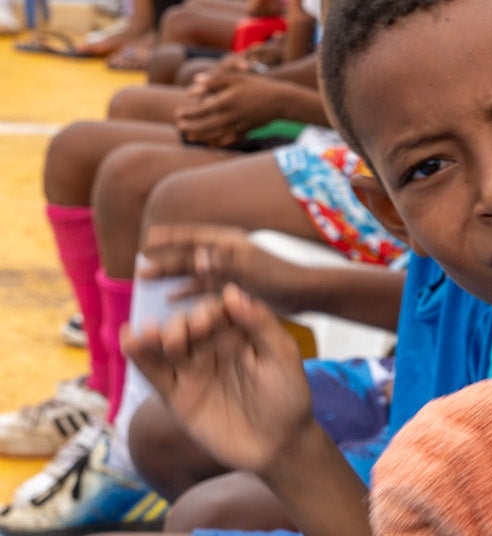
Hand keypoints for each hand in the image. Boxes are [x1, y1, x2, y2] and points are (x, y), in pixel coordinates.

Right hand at [123, 283, 315, 478]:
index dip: (207, 311)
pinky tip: (129, 339)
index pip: (215, 311)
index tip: (208, 320)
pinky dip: (139, 357)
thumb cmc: (288, 398)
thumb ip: (260, 324)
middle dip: (181, 325)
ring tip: (148, 334)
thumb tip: (233, 292)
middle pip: (186, 325)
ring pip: (165, 346)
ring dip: (154, 336)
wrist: (279, 446)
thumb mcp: (282, 357)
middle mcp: (210, 347)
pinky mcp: (177, 395)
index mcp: (236, 333)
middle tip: (186, 335)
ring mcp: (192, 371)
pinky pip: (154, 373)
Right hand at [140, 224, 311, 314]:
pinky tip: (173, 298)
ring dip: (173, 276)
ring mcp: (231, 270)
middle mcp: (228, 253)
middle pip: (190, 255)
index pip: (194, 237)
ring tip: (149, 281)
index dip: (170, 239)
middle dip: (166, 261)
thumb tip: (196, 258)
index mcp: (230, 243)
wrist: (305, 294)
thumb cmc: (281, 279)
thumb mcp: (251, 271)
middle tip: (141, 268)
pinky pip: (206, 288)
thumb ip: (223, 265)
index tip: (148, 241)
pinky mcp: (236, 287)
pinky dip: (189, 292)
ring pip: (195, 272)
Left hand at [174, 74, 281, 145]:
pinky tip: (212, 142)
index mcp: (225, 102)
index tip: (177, 113)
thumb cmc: (257, 86)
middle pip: (205, 126)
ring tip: (190, 136)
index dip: (187, 113)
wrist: (280, 101)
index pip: (200, 110)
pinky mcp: (245, 131)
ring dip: (200, 136)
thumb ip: (214, 81)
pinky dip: (218, 142)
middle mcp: (230, 117)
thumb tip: (195, 81)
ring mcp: (238, 126)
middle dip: (190, 127)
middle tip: (179, 127)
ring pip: (215, 135)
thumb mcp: (235, 79)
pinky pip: (229, 140)